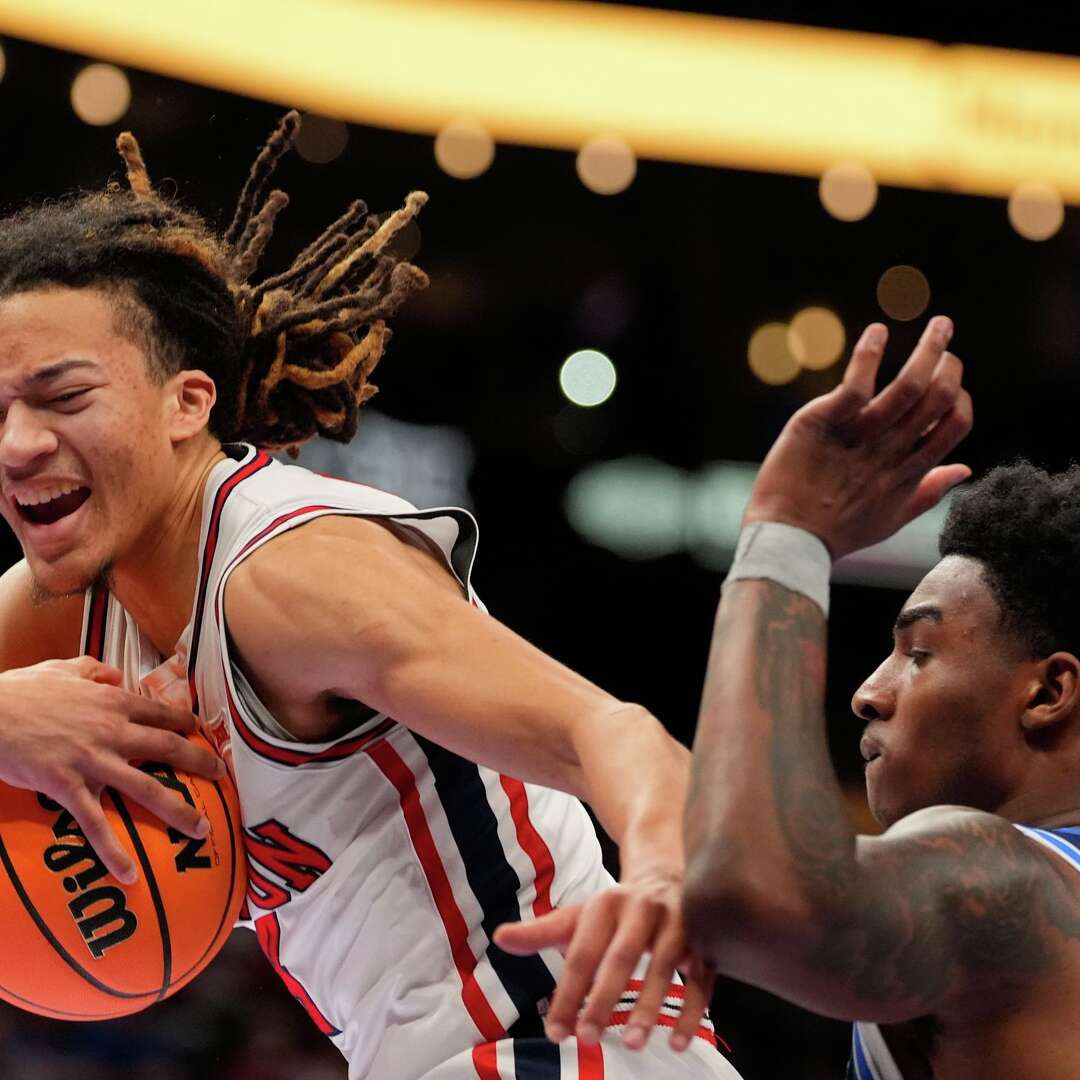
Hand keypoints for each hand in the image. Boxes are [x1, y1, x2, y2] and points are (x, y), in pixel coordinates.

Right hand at [0, 657, 225, 883]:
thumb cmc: (21, 691)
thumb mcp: (63, 668)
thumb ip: (93, 671)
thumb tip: (114, 675)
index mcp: (113, 702)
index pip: (162, 712)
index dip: (186, 723)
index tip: (203, 733)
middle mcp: (112, 731)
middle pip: (168, 748)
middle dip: (199, 763)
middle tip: (221, 776)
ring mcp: (93, 761)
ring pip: (146, 788)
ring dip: (177, 810)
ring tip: (200, 830)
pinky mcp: (67, 787)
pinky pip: (96, 824)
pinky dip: (114, 851)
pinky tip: (130, 874)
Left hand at [494, 875, 713, 1051]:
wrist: (666, 875)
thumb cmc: (615, 910)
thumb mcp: (579, 917)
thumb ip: (542, 932)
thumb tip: (499, 938)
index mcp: (605, 904)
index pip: (582, 952)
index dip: (568, 992)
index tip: (556, 1032)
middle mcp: (641, 908)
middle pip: (621, 955)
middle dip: (603, 997)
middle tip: (587, 1038)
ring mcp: (676, 921)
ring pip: (664, 965)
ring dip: (649, 1006)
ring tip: (631, 1043)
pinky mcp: (704, 939)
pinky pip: (701, 977)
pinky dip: (692, 1010)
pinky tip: (676, 1042)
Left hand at [745, 316, 971, 559]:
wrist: (787, 539)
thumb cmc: (836, 533)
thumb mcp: (891, 519)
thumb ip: (929, 492)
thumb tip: (965, 469)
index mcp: (909, 472)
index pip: (955, 426)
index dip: (961, 401)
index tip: (954, 387)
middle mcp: (891, 450)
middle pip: (937, 398)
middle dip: (949, 365)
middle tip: (946, 342)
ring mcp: (860, 435)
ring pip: (908, 385)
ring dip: (929, 350)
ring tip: (941, 325)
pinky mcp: (825, 421)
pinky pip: (856, 382)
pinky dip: (869, 353)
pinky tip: (878, 331)